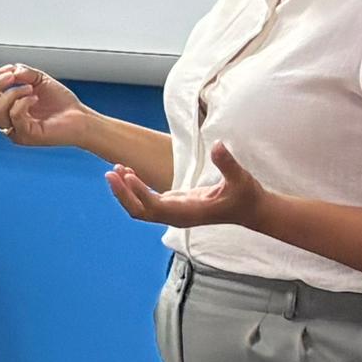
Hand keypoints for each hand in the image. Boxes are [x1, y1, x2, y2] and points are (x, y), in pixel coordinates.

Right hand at [0, 64, 89, 149]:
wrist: (81, 118)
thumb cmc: (61, 102)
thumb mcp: (39, 80)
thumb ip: (24, 73)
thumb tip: (11, 70)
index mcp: (6, 110)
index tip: (11, 69)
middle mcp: (6, 122)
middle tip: (12, 75)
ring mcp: (15, 131)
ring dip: (11, 93)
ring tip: (30, 89)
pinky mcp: (26, 136)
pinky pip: (14, 116)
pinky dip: (23, 102)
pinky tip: (35, 98)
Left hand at [111, 144, 269, 231]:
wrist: (251, 210)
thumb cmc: (246, 196)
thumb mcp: (240, 178)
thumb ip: (227, 164)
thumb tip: (218, 146)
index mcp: (189, 213)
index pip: (156, 207)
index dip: (140, 193)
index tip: (127, 175)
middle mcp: (177, 216)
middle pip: (140, 211)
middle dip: (123, 194)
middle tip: (110, 173)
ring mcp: (174, 212)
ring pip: (140, 208)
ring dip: (125, 191)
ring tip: (114, 170)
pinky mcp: (174, 205)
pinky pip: (146, 201)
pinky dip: (134, 189)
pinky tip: (127, 172)